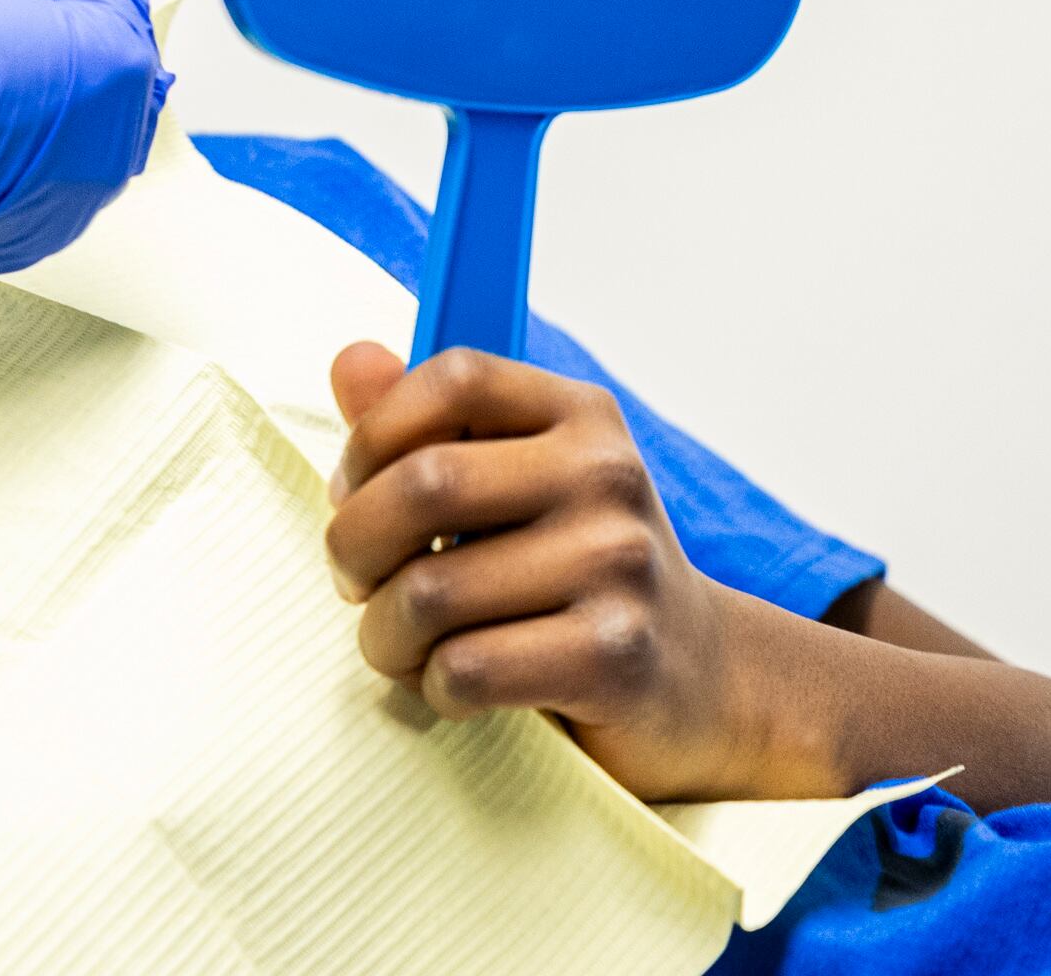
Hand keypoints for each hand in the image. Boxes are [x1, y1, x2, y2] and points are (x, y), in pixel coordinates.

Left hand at [322, 342, 787, 802]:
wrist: (700, 679)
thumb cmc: (577, 574)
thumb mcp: (513, 484)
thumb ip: (425, 429)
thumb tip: (350, 362)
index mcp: (579, 415)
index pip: (452, 378)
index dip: (373, 437)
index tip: (354, 493)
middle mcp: (606, 475)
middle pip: (421, 486)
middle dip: (353, 546)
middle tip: (358, 582)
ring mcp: (618, 564)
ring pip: (428, 592)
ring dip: (384, 635)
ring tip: (403, 645)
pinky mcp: (614, 656)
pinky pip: (465, 668)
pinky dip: (432, 688)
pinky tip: (452, 686)